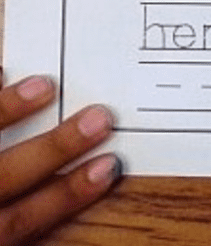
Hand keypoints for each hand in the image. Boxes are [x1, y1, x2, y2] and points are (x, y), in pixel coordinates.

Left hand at [0, 73, 119, 245]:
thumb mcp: (5, 241)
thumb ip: (28, 224)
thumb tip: (94, 185)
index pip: (24, 220)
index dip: (67, 195)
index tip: (109, 168)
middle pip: (9, 176)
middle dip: (56, 148)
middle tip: (99, 119)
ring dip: (9, 110)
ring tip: (44, 85)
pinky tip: (0, 73)